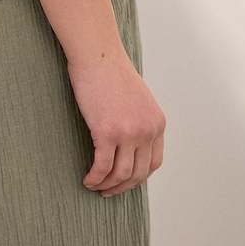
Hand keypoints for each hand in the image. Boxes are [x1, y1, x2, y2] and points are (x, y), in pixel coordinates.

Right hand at [67, 45, 165, 196]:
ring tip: (95, 186)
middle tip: (108, 191)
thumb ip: (138, 119)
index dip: (139, 176)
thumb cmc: (110, 70)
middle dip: (123, 187)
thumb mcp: (137, 97)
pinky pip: (102, 166)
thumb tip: (129, 139)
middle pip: (139, 173)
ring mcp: (128, 133)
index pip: (154, 162)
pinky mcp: (106, 132)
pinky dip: (95, 177)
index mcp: (157, 123)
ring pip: (120, 174)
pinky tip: (87, 179)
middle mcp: (147, 131)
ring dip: (107, 185)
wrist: (97, 54)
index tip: (125, 181)